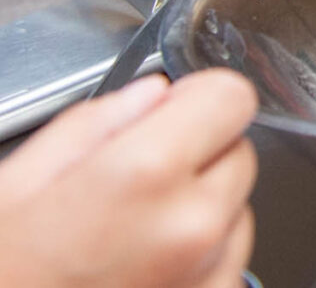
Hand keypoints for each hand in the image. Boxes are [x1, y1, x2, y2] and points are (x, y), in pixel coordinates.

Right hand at [0, 70, 258, 287]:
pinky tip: (138, 276)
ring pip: (238, 212)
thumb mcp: (16, 184)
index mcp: (144, 174)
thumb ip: (95, 125)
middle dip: (196, 158)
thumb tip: (151, 97)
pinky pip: (229, 266)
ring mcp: (207, 278)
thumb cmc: (0, 272)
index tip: (174, 113)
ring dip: (200, 213)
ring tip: (125, 241)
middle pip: (239, 153)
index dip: (198, 100)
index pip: (231, 97)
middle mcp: (190, 225)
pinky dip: (198, 264)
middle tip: (132, 188)